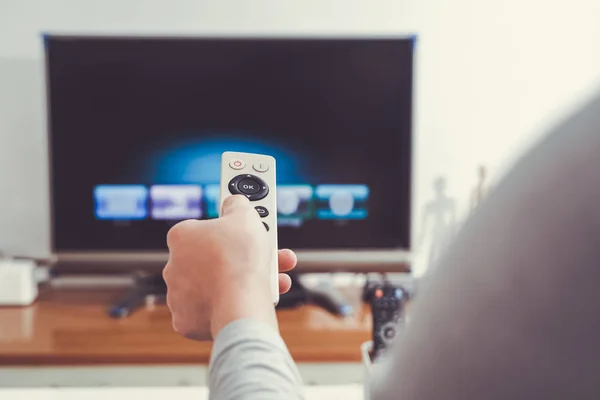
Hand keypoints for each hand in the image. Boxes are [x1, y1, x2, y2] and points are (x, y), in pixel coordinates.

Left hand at [163, 195, 296, 340]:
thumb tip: (234, 201)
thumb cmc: (240, 258)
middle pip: (211, 260)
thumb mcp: (245, 214)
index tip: (244, 231)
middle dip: (239, 258)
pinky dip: (228, 308)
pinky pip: (209, 313)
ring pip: (213, 287)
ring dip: (238, 283)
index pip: (204, 229)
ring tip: (270, 282)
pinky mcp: (186, 322)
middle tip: (266, 256)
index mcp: (181, 237)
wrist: (240, 304)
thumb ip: (237, 204)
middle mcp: (173, 266)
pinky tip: (248, 302)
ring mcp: (177, 296)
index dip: (228, 230)